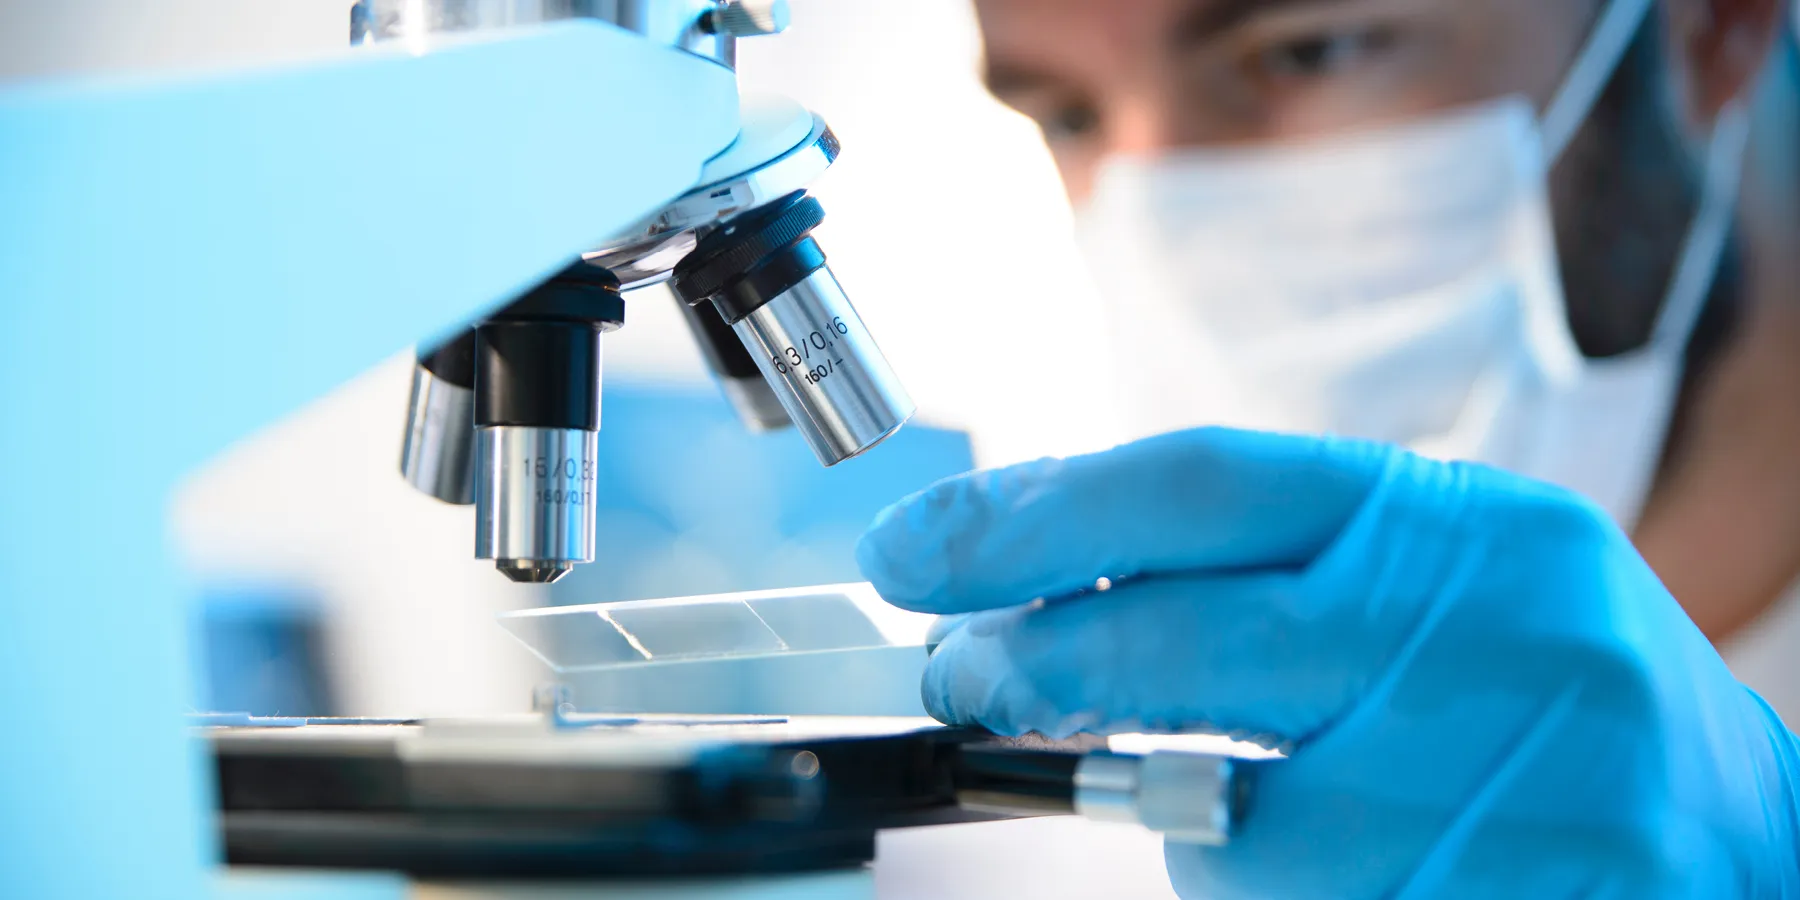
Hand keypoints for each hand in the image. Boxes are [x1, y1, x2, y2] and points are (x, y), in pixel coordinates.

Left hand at [856, 428, 1799, 897]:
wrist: (1740, 845)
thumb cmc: (1547, 694)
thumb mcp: (1428, 579)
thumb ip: (1260, 572)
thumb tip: (1029, 580)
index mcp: (1457, 526)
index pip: (1196, 485)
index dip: (1027, 513)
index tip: (914, 546)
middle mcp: (1483, 640)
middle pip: (1173, 643)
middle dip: (1029, 662)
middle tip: (962, 673)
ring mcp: (1495, 793)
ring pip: (1222, 824)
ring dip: (1191, 821)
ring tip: (1281, 802)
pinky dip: (1272, 896)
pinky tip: (1347, 868)